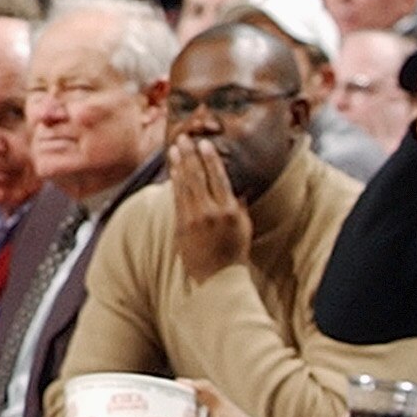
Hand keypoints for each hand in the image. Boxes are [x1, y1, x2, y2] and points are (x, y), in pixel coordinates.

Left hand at [167, 133, 251, 280]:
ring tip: (174, 148)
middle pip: (198, 177)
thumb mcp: (244, 226)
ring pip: (185, 185)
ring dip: (179, 164)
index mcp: (230, 211)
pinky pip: (176, 198)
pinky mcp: (181, 225)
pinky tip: (172, 170)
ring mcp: (194, 219)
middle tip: (184, 138)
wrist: (218, 277)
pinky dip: (174, 181)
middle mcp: (211, 212)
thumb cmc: (234, 251)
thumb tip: (239, 184)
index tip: (204, 143)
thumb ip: (239, 204)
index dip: (210, 159)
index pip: (219, 178)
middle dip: (190, 155)